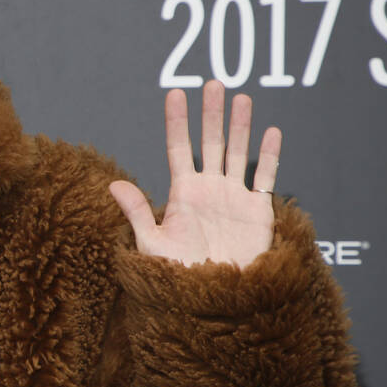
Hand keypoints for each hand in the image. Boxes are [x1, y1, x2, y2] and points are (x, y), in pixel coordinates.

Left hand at [108, 80, 280, 267]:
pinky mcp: (257, 211)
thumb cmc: (179, 278)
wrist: (214, 303)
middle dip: (211, 114)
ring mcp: (233, 198)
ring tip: (241, 97)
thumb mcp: (154, 244)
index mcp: (182, 194)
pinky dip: (269, 156)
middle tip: (213, 83)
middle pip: (210, 143)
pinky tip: (271, 131)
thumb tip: (114, 184)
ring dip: (240, 125)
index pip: (178, 149)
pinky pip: (265, 177)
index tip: (175, 93)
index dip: (177, 122)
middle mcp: (208, 190)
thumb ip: (138, 213)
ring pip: (237, 153)